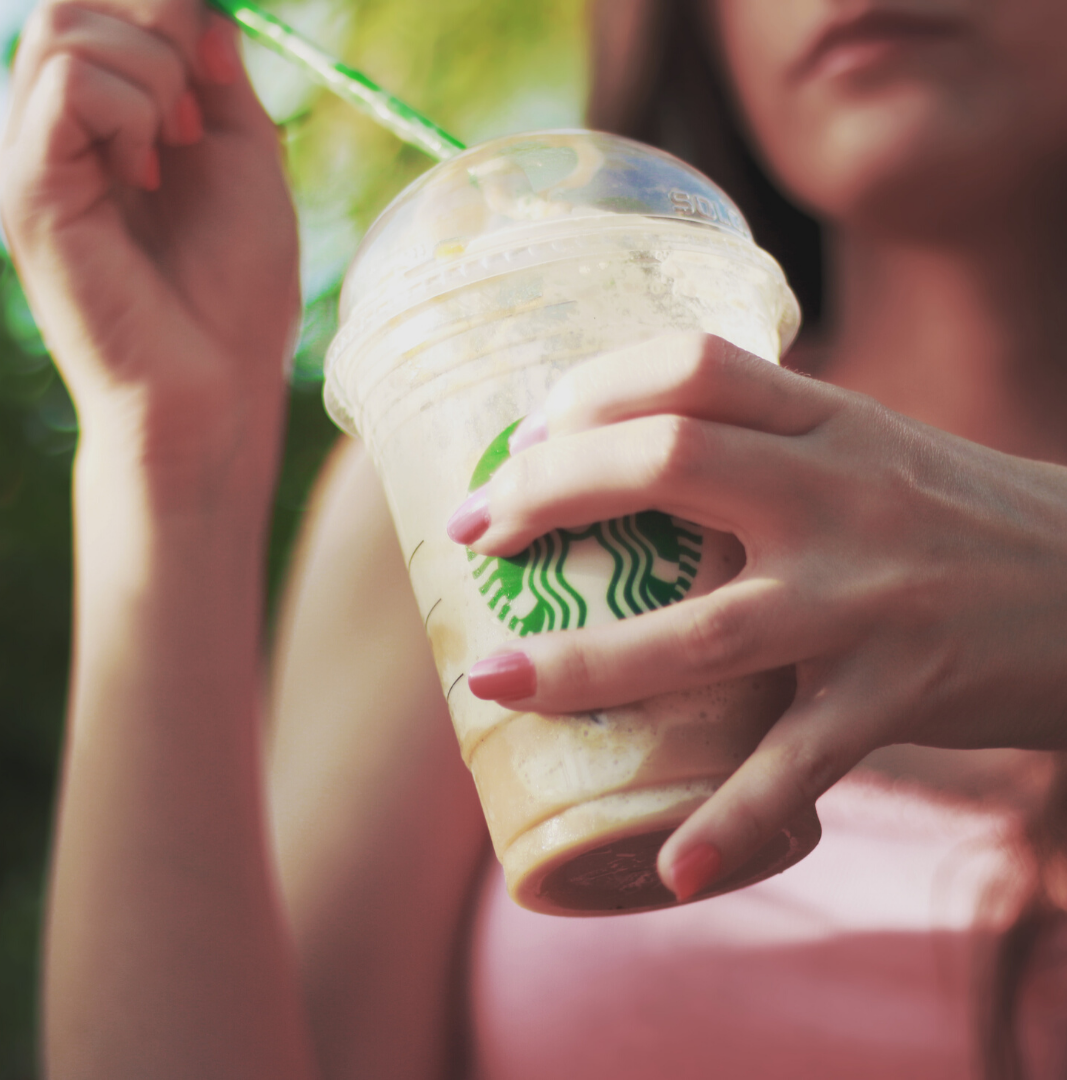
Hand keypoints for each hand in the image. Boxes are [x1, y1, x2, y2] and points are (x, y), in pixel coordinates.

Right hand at [0, 0, 298, 510]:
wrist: (216, 385)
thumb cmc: (238, 291)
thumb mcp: (245, 163)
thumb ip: (219, 80)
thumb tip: (200, 8)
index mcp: (107, 122)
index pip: (104, 6)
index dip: (166, 11)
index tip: (213, 75)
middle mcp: (59, 131)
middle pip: (75, 0)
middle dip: (158, 26)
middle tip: (197, 119)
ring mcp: (36, 156)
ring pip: (66, 25)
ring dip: (152, 72)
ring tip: (179, 151)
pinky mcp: (30, 187)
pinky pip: (71, 85)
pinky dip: (131, 109)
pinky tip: (152, 173)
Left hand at [450, 333, 1066, 897]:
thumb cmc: (955, 514)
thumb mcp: (865, 448)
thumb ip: (763, 444)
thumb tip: (631, 459)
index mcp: (831, 420)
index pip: (690, 367)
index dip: (588, 393)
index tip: (523, 438)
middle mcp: (843, 493)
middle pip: (669, 465)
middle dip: (549, 495)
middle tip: (476, 537)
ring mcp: (871, 596)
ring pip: (709, 628)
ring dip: (586, 662)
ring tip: (492, 682)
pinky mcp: (906, 690)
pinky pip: (805, 764)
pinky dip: (736, 819)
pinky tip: (671, 865)